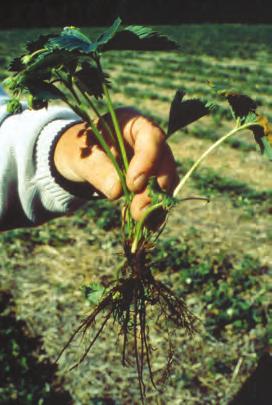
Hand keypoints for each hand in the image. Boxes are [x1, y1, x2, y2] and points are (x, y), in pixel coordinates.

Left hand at [53, 108, 178, 219]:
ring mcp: (154, 162)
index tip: (133, 185)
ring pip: (166, 182)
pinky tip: (145, 225)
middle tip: (138, 211)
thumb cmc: (79, 150)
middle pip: (165, 162)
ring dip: (155, 204)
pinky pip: (159, 197)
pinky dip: (153, 212)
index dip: (148, 162)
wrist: (79, 161)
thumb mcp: (81, 156)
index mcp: (133, 123)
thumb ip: (97, 168)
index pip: (152, 137)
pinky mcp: (152, 181)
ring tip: (140, 222)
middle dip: (154, 189)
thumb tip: (117, 190)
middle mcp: (149, 141)